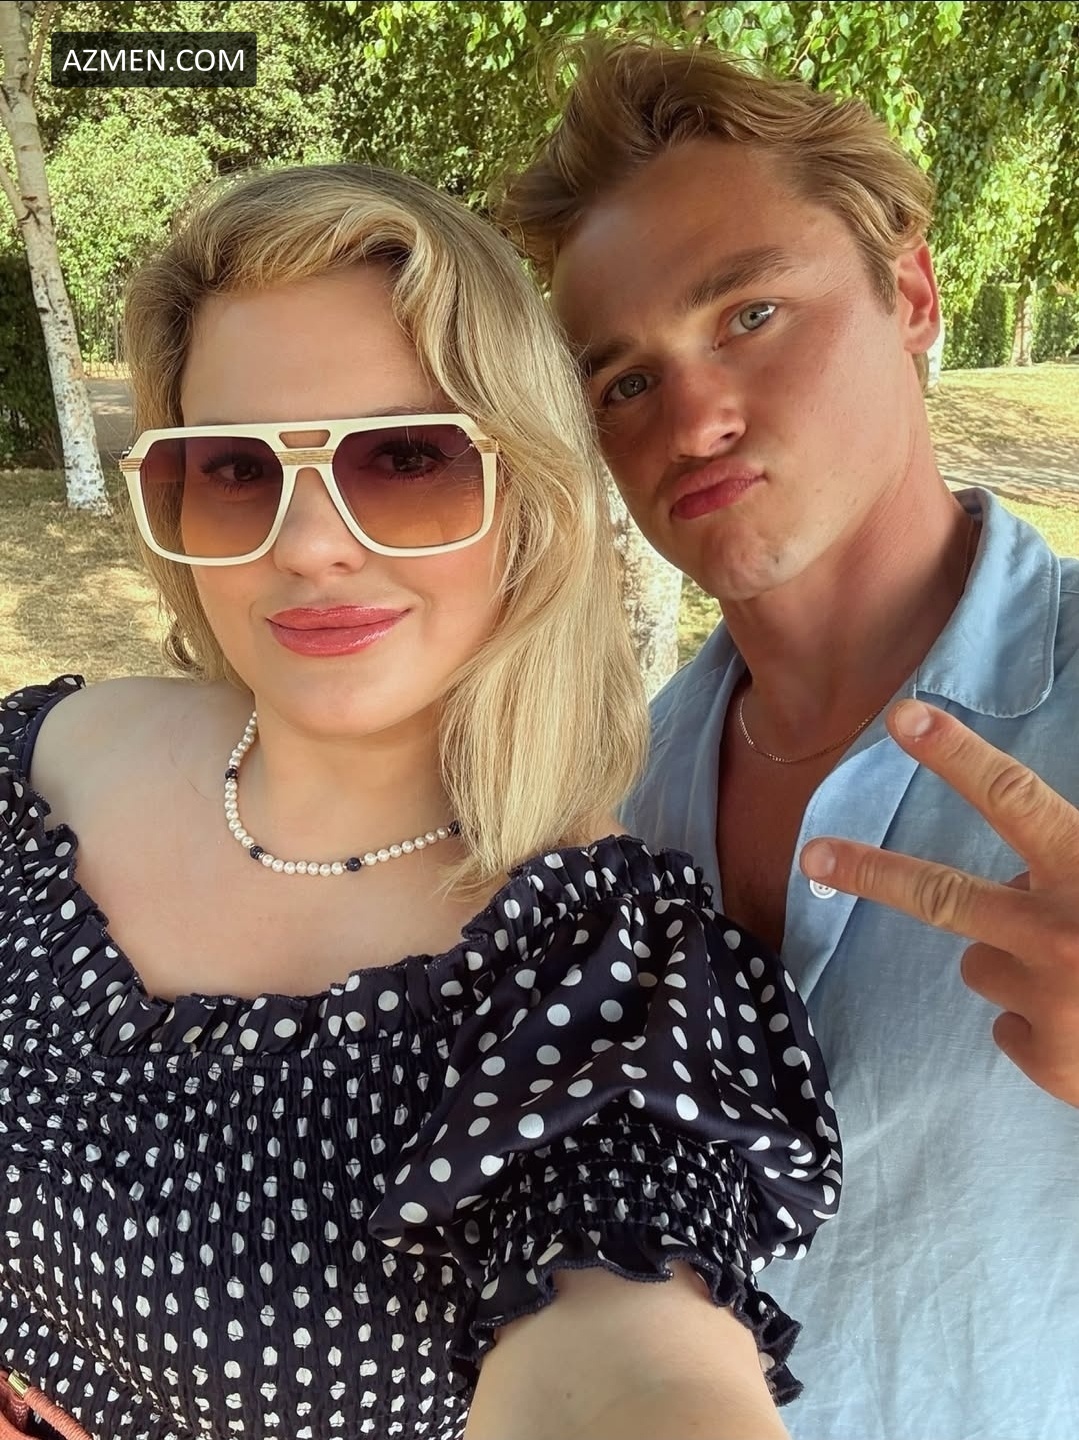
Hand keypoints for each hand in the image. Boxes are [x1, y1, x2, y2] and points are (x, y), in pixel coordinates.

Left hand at [800, 699, 1078, 1107]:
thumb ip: (1074, 857)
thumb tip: (1028, 866)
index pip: (1014, 800)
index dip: (956, 756)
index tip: (900, 718)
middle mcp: (1063, 933)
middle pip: (940, 895)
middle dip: (870, 872)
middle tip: (815, 854)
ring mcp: (1053, 1002)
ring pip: (981, 963)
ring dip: (1014, 961)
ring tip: (1078, 972)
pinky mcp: (1054, 1062)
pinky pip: (1010, 1027)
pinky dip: (1040, 1024)